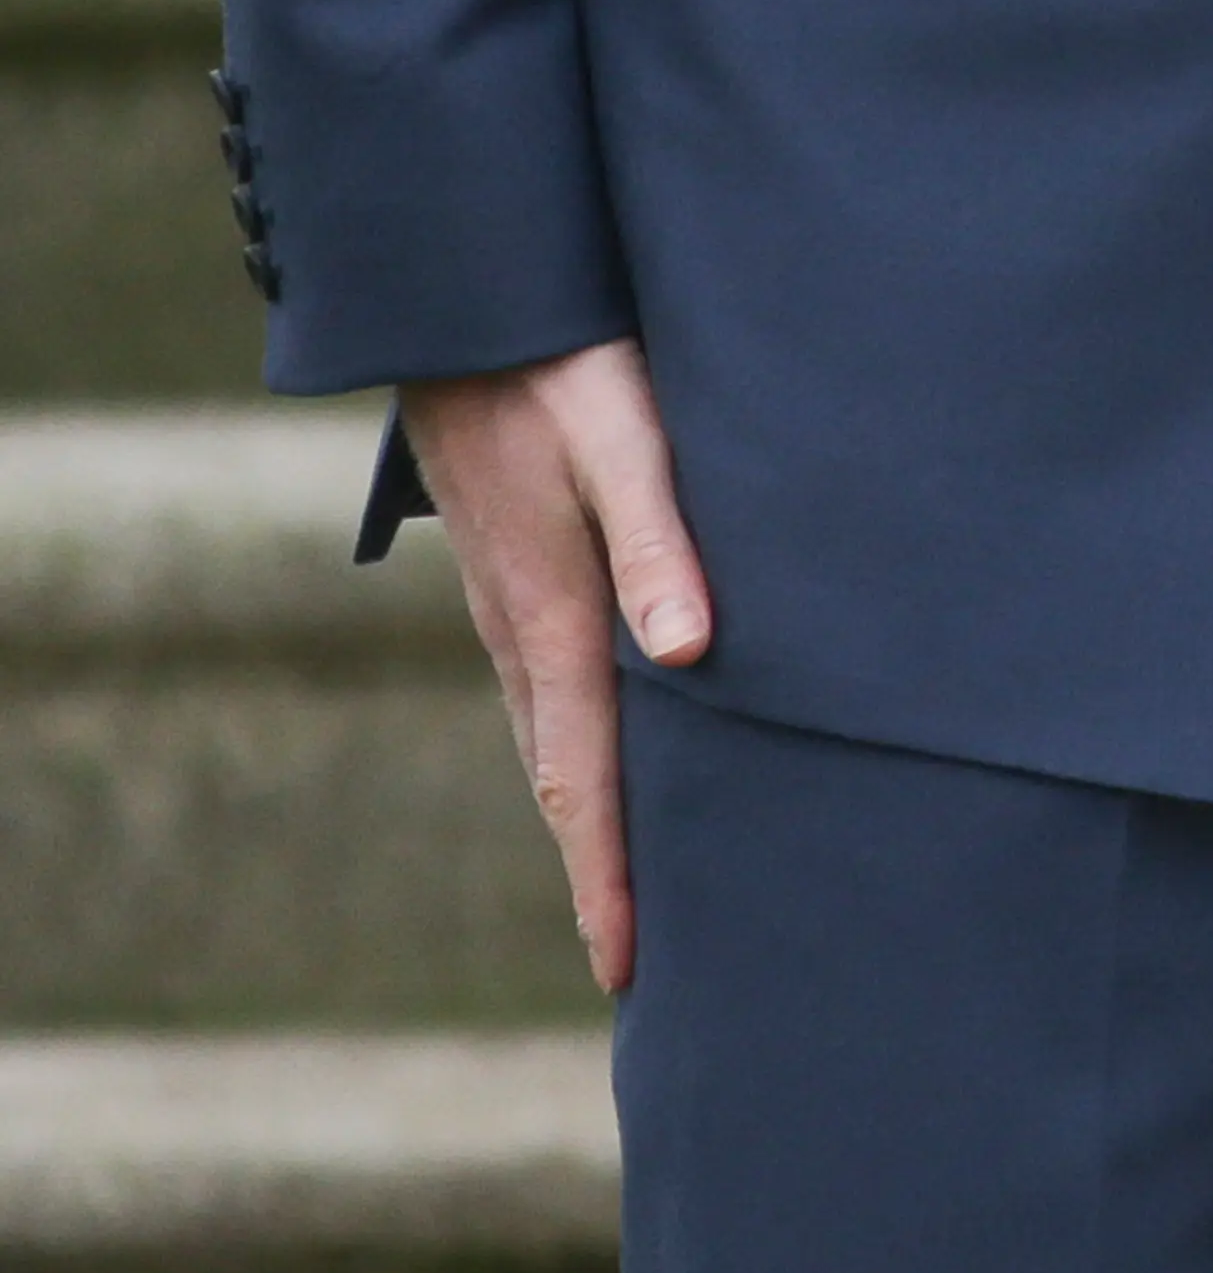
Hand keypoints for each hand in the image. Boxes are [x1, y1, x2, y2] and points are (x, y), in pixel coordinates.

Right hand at [401, 336, 709, 997]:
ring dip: (582, 810)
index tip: (624, 971)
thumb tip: (690, 657)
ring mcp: (505, 601)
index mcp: (554, 618)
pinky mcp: (508, 567)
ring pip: (548, 733)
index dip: (607, 878)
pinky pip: (541, 685)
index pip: (583, 779)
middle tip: (632, 963)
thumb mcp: (626, 440)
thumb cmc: (561, 362)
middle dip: (597, 871)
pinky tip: (597, 747)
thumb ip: (661, 543)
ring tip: (620, 880)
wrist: (462, 301)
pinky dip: (570, 743)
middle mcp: (520, 629)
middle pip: (562, 778)